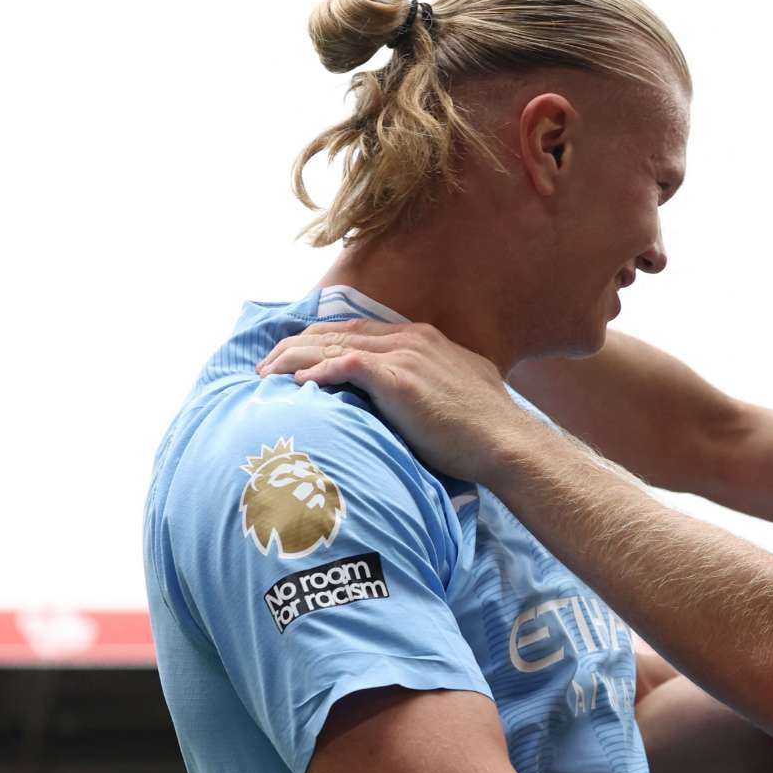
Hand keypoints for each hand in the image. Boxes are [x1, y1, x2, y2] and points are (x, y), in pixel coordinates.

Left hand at [257, 320, 543, 482]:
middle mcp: (410, 339)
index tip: (294, 355)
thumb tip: (421, 397)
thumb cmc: (487, 428)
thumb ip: (434, 382)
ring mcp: (405, 356)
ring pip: (333, 345)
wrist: (507, 443)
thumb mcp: (461, 391)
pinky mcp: (399, 380)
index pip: (356, 330)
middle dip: (294, 346)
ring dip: (293, 359)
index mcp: (423, 339)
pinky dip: (318, 372)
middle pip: (336, 332)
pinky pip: (346, 366)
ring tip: (265, 376)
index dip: (319, 340)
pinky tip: (298, 385)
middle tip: (265, 367)